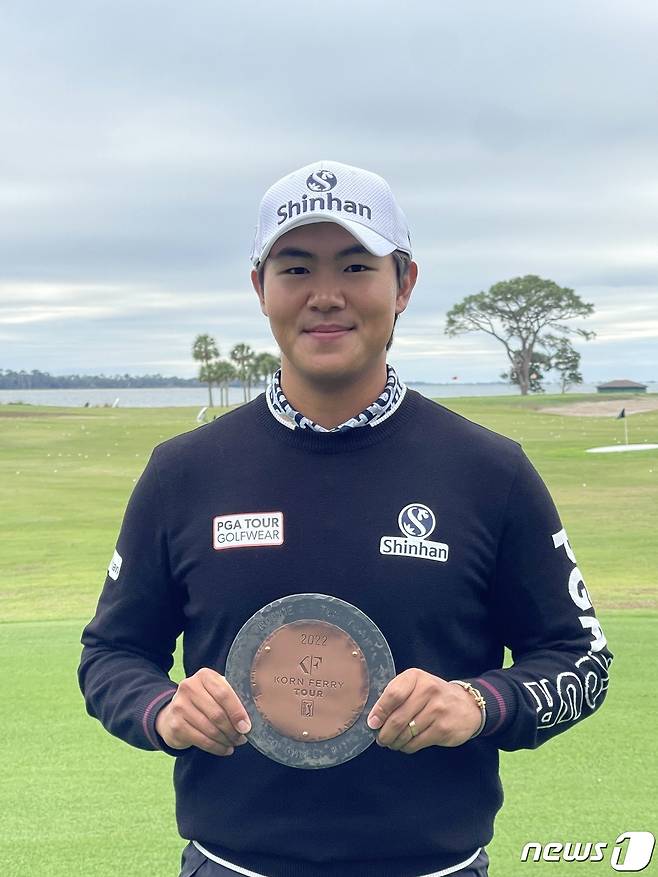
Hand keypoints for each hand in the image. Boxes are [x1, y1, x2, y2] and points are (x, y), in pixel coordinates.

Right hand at [155, 668, 250, 756]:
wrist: (173, 713)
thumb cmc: (204, 701)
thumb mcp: (216, 692)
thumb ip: (232, 698)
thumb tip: (249, 720)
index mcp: (204, 675)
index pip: (224, 693)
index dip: (237, 712)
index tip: (246, 726)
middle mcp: (189, 687)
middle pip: (217, 713)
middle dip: (233, 730)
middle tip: (242, 738)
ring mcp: (179, 706)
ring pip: (210, 729)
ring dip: (226, 740)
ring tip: (234, 743)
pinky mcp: (175, 725)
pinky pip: (202, 741)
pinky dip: (217, 748)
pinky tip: (225, 749)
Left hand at [366, 668, 481, 752]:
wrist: (467, 705)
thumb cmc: (433, 696)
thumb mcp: (416, 686)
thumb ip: (396, 696)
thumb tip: (374, 719)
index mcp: (416, 677)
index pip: (393, 694)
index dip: (379, 711)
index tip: (372, 723)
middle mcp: (428, 690)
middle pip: (397, 718)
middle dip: (385, 733)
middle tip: (381, 739)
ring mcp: (437, 710)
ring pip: (406, 733)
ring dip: (395, 742)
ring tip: (392, 742)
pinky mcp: (443, 728)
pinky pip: (417, 742)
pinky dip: (407, 746)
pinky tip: (406, 744)